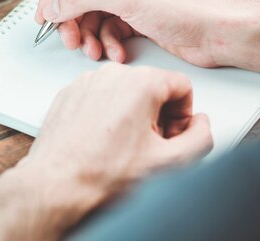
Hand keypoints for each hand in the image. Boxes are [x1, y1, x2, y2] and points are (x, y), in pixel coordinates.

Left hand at [24, 64, 212, 198]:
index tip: (172, 134)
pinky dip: (105, 114)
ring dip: (131, 114)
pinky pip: (98, 96)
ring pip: (123, 91)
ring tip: (122, 145)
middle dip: (157, 114)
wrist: (58, 183)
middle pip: (152, 86)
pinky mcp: (68, 93)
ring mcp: (85, 82)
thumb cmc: (103, 172)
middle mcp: (110, 75)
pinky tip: (101, 140)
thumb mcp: (171, 162)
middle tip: (149, 145)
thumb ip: (201, 137)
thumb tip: (200, 124)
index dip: (183, 114)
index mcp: (140, 82)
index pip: (181, 85)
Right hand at [34, 0, 245, 67]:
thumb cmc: (188, 5)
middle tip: (69, 38)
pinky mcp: (137, 19)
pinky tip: (117, 52)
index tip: (45, 13)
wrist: (220, 33)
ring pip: (93, 16)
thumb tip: (55, 5)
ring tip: (94, 50)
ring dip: (90, 36)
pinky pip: (109, 30)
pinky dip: (108, 44)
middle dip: (73, 20)